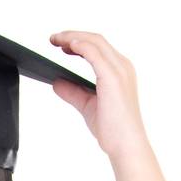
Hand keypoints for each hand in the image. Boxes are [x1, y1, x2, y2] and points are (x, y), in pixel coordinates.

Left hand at [48, 31, 146, 158]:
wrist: (126, 145)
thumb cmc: (114, 130)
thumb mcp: (87, 106)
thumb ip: (73, 92)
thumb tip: (56, 82)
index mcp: (119, 71)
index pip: (99, 47)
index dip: (79, 41)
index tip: (62, 44)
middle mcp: (122, 66)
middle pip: (96, 39)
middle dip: (73, 35)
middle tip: (53, 39)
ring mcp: (119, 70)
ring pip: (95, 41)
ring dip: (73, 37)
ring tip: (56, 39)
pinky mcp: (112, 77)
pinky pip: (94, 53)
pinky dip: (80, 45)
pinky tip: (68, 45)